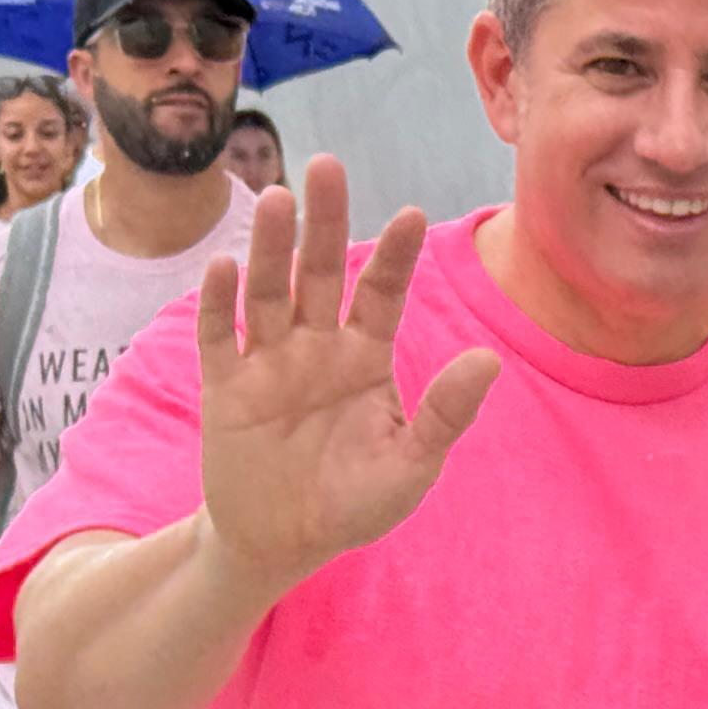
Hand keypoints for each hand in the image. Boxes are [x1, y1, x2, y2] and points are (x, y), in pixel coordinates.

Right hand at [194, 159, 498, 595]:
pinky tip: (224, 267)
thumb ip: (445, 413)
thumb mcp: (411, 466)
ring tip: (275, 200)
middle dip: (324, 222)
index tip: (414, 214)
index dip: (395, 255)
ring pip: (268, 292)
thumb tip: (488, 360)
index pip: (381, 292)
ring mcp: (267, 361)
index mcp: (365, 355)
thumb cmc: (354, 502)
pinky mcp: (224, 386)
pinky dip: (219, 304)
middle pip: (321, 272)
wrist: (283, 542)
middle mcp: (316, 345)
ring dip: (270, 248)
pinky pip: (219, 337)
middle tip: (326, 166)